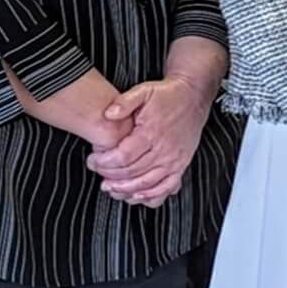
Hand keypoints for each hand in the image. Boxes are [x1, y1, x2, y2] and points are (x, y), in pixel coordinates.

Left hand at [88, 74, 212, 207]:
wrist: (192, 98)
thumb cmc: (168, 96)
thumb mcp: (143, 91)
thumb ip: (124, 102)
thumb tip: (108, 113)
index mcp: (152, 132)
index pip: (123, 156)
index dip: (104, 163)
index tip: (93, 161)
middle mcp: (164, 149)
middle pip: (133, 172)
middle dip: (111, 177)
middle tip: (98, 173)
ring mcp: (174, 160)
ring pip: (147, 183)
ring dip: (127, 190)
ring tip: (111, 188)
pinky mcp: (180, 165)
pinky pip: (167, 187)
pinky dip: (152, 195)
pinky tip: (138, 196)